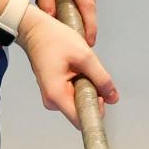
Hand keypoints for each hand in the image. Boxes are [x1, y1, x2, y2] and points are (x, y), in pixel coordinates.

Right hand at [16, 6, 117, 128]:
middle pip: (81, 110)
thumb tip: (113, 98)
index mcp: (57, 95)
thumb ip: (101, 78)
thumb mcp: (85, 56)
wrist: (35, 29)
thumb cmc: (54, 39)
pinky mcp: (55, 91)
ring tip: (79, 67)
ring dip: (86, 86)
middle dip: (93, 94)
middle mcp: (52, 101)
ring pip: (79, 101)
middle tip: (88, 72)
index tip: (102, 96)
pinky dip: (80, 83)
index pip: (81, 120)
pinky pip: (74, 94)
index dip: (96, 110)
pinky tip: (75, 68)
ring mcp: (52, 96)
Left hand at [20, 0, 106, 44]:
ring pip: (88, 1)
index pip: (87, 9)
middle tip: (61, 28)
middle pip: (87, 8)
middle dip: (77, 19)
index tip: (89, 43)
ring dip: (76, 7)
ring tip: (58, 4)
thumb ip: (46, 0)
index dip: (90, 28)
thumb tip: (52, 20)